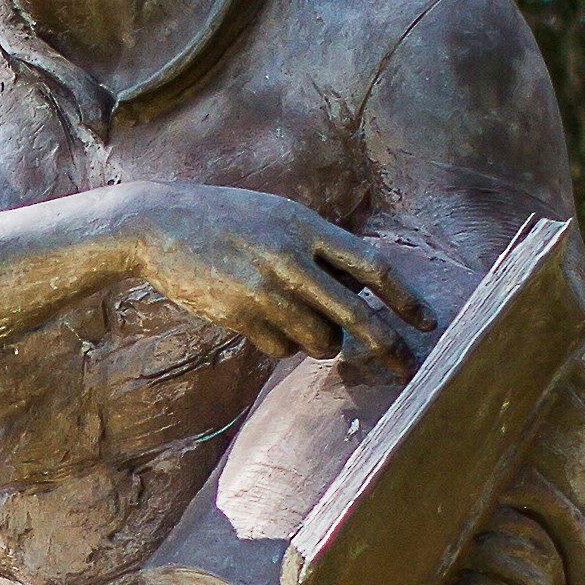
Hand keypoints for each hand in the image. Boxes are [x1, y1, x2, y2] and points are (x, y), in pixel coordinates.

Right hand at [119, 186, 430, 368]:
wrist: (157, 224)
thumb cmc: (225, 220)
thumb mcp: (278, 216)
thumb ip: (318, 245)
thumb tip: (364, 286)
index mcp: (305, 226)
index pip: (373, 266)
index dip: (405, 298)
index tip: (427, 322)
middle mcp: (289, 257)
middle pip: (355, 314)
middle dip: (388, 346)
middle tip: (407, 368)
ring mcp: (263, 289)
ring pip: (319, 340)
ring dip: (322, 344)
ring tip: (300, 325)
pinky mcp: (238, 315)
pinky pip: (281, 350)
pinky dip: (281, 345)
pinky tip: (258, 321)